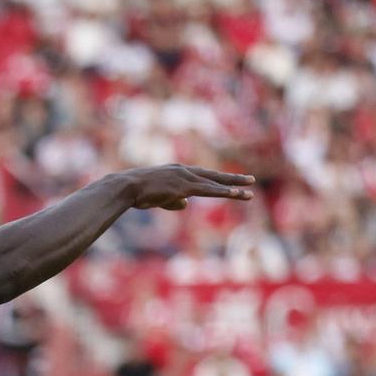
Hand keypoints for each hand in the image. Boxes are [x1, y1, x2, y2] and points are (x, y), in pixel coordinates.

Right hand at [124, 165, 255, 210]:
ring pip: (214, 183)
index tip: (231, 182)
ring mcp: (185, 178)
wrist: (125, 187)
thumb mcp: (156, 196)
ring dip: (233, 188)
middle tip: (251, 181)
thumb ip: (173, 200)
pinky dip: (222, 192)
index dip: (217, 180)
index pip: (202, 176)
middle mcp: (184, 171)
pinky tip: (235, 194)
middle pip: (213, 176)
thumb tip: (186, 205)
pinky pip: (208, 190)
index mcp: (177, 172)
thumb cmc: (135, 193)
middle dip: (233, 180)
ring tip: (249, 192)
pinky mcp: (184, 186)